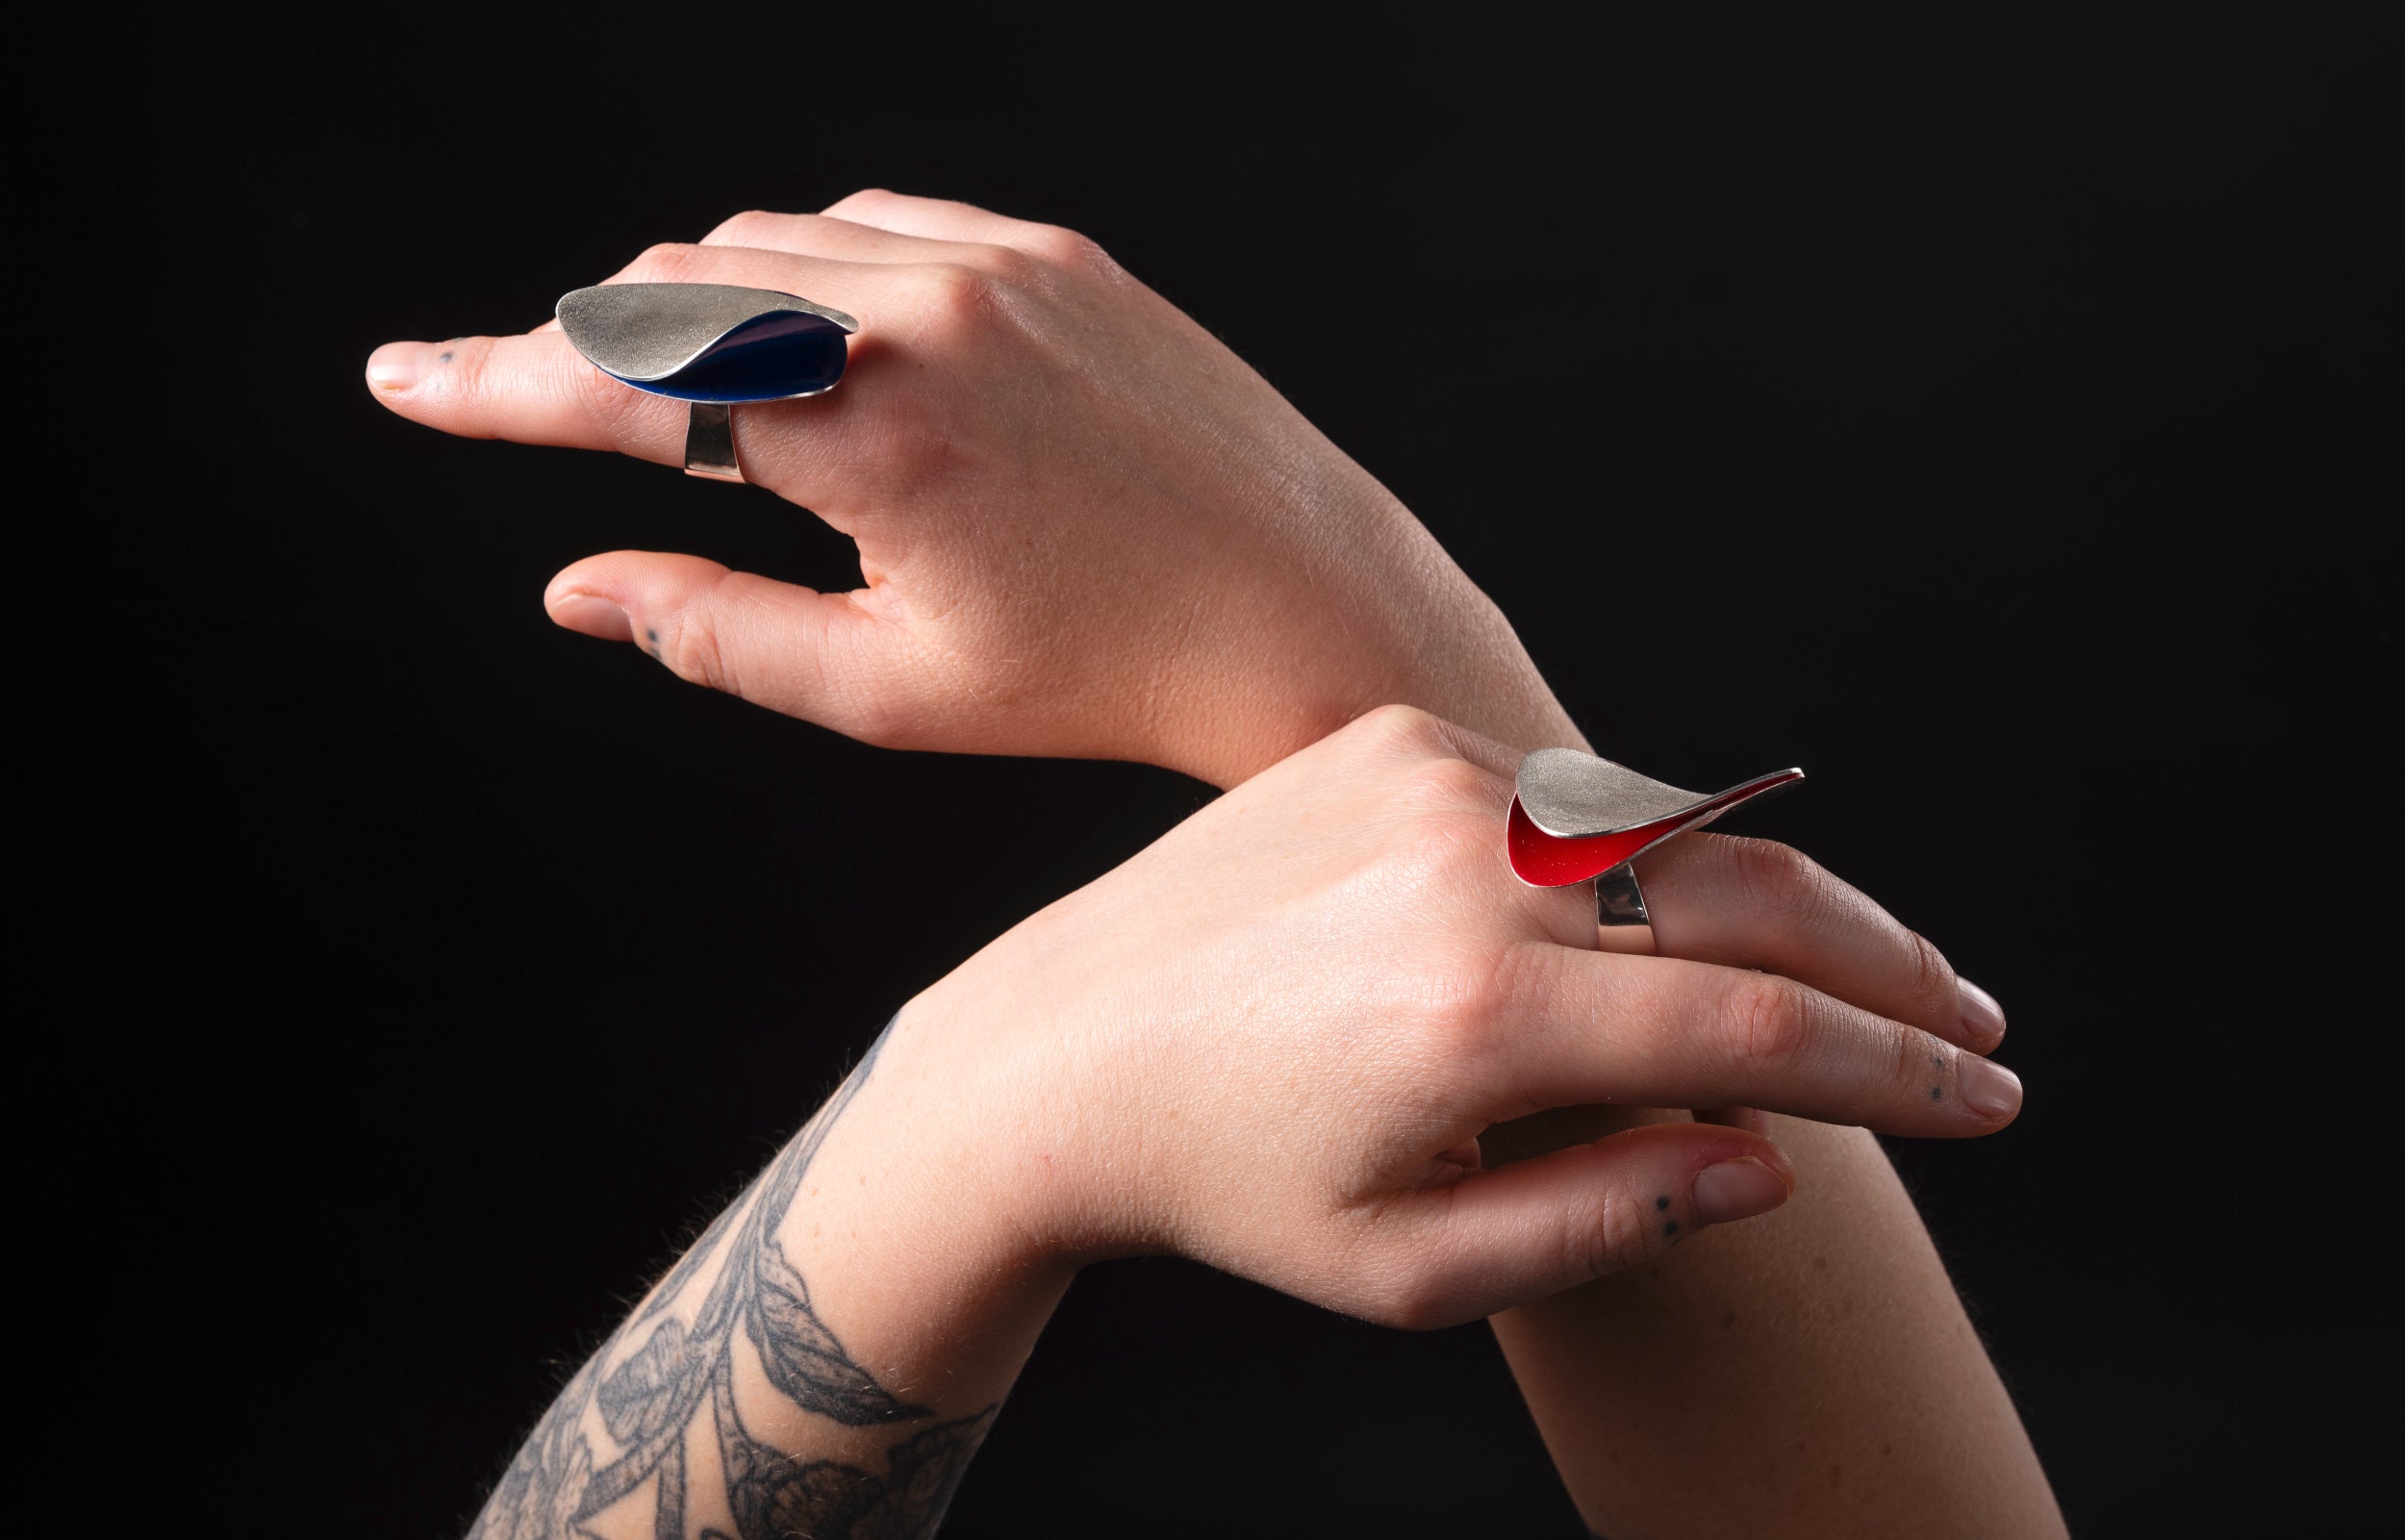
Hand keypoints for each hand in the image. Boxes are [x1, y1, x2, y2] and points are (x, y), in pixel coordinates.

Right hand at [366, 191, 1575, 786]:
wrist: (1309, 611)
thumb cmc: (1106, 678)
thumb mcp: (888, 690)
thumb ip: (710, 632)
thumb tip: (574, 590)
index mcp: (868, 431)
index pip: (623, 382)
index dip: (491, 386)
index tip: (404, 381)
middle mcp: (925, 311)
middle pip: (675, 289)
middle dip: (597, 353)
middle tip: (553, 415)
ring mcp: (1000, 263)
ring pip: (769, 245)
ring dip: (699, 311)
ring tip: (700, 408)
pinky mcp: (1059, 251)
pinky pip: (879, 227)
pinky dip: (812, 276)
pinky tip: (822, 351)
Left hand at [842, 708, 2020, 1329]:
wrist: (1056, 1048)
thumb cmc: (1232, 1184)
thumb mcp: (1417, 1270)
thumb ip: (1615, 1217)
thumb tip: (1784, 1158)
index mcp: (1474, 1015)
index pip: (1759, 1036)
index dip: (1900, 1074)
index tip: (1990, 1100)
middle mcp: (1463, 868)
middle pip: (1753, 898)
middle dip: (1892, 966)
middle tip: (1977, 1025)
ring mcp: (1430, 777)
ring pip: (1676, 831)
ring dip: (1784, 904)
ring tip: (1859, 980)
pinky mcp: (1395, 733)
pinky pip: (1579, 796)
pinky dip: (1658, 855)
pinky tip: (1693, 921)